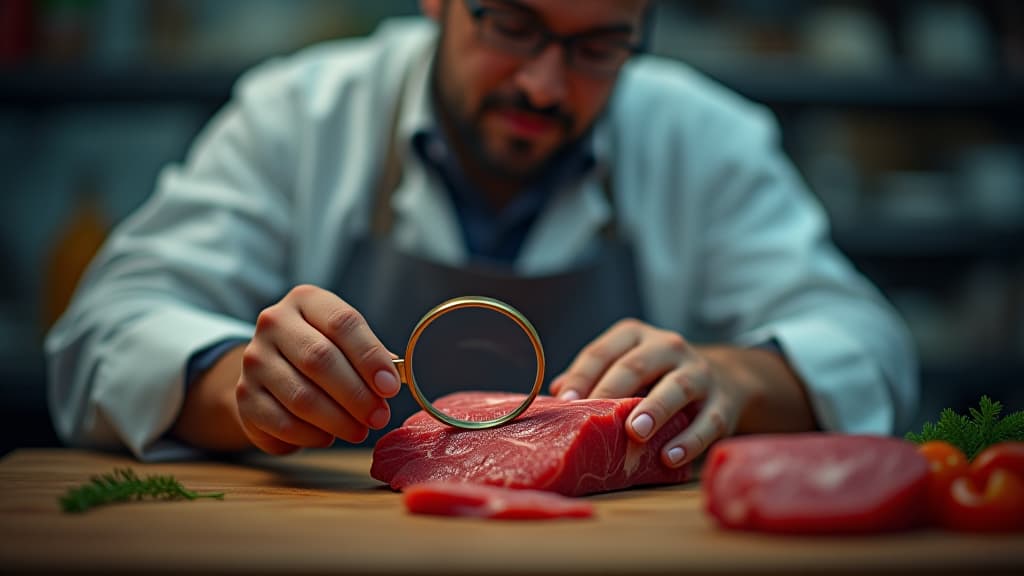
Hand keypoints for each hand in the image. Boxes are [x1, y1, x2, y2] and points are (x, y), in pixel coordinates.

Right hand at [236, 284, 400, 454]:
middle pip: (320, 360)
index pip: (342, 323)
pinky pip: (283, 422)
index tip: (390, 387)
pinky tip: (328, 437)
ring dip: (338, 420)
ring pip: (301, 396)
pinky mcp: (244, 396)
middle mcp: (274, 323)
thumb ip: (369, 355)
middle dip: (356, 394)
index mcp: (305, 300)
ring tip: (359, 431)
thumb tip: (391, 381)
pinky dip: (312, 435)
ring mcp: (254, 359)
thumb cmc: (320, 350)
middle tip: (379, 417)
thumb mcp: (345, 340)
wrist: (269, 370)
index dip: (370, 357)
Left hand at [549, 319, 804, 467]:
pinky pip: (709, 421)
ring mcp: (699, 373)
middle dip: (614, 391)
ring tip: (636, 432)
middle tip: (595, 418)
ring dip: (655, 410)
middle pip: (637, 365)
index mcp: (635, 337)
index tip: (565, 402)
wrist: (724, 377)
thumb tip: (556, 393)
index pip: (602, 352)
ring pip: (677, 387)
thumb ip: (593, 378)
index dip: (582, 376)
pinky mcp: (724, 402)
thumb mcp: (624, 368)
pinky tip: (670, 457)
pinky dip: (690, 441)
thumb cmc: (656, 378)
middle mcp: (668, 347)